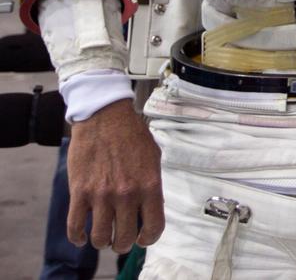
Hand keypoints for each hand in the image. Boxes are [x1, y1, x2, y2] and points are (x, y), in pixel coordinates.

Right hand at [67, 98, 163, 252]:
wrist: (105, 117)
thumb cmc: (131, 135)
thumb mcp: (153, 158)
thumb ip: (153, 184)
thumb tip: (152, 208)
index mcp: (149, 185)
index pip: (154, 226)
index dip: (148, 239)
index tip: (142, 239)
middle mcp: (127, 193)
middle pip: (124, 237)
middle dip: (122, 244)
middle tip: (120, 240)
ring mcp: (101, 194)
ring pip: (100, 237)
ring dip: (101, 241)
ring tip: (102, 237)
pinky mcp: (79, 191)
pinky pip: (75, 226)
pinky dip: (78, 237)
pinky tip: (81, 236)